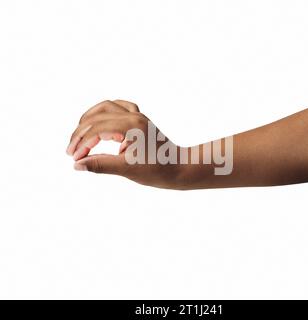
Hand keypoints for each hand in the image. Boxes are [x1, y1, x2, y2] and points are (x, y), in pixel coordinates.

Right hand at [66, 99, 183, 188]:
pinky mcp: (140, 118)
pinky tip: (99, 120)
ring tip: (79, 134)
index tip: (74, 158)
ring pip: (105, 106)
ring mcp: (137, 115)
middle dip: (80, 133)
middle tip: (71, 150)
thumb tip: (77, 165)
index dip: (81, 144)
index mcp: (131, 127)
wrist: (178, 167)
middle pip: (97, 117)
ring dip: (89, 118)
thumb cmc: (157, 170)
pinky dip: (105, 112)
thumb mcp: (127, 169)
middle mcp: (133, 116)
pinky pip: (119, 106)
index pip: (96, 130)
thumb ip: (100, 165)